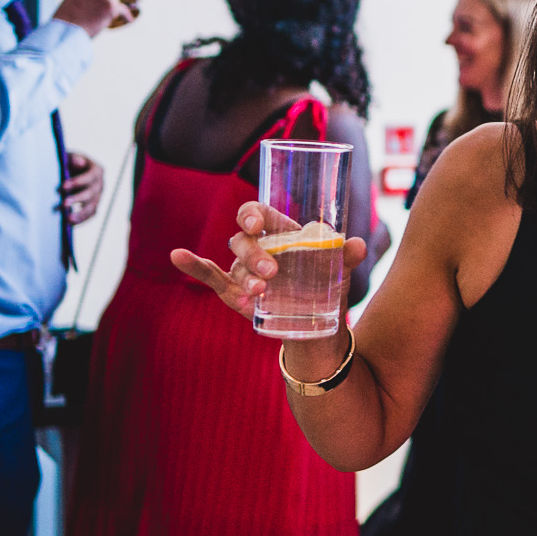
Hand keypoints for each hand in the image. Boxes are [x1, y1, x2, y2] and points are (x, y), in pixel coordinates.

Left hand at [62, 150, 103, 224]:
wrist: (69, 170)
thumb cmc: (68, 162)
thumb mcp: (69, 156)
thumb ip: (73, 158)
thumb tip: (79, 161)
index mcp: (96, 170)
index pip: (90, 177)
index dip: (78, 182)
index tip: (63, 186)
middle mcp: (100, 184)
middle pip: (92, 193)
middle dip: (78, 199)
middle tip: (64, 203)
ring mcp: (98, 196)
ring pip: (92, 206)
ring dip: (81, 213)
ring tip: (68, 218)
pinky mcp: (92, 205)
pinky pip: (90, 214)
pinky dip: (81, 219)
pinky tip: (69, 223)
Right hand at [170, 199, 368, 319]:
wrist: (317, 323)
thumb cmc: (327, 285)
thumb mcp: (340, 271)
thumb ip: (347, 256)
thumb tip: (359, 244)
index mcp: (280, 231)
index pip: (257, 212)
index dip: (252, 213)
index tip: (258, 223)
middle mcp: (257, 246)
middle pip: (244, 239)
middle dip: (255, 254)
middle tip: (272, 272)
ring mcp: (241, 269)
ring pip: (233, 264)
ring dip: (245, 276)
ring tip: (261, 291)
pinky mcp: (231, 290)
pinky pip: (207, 275)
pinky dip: (192, 265)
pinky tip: (177, 255)